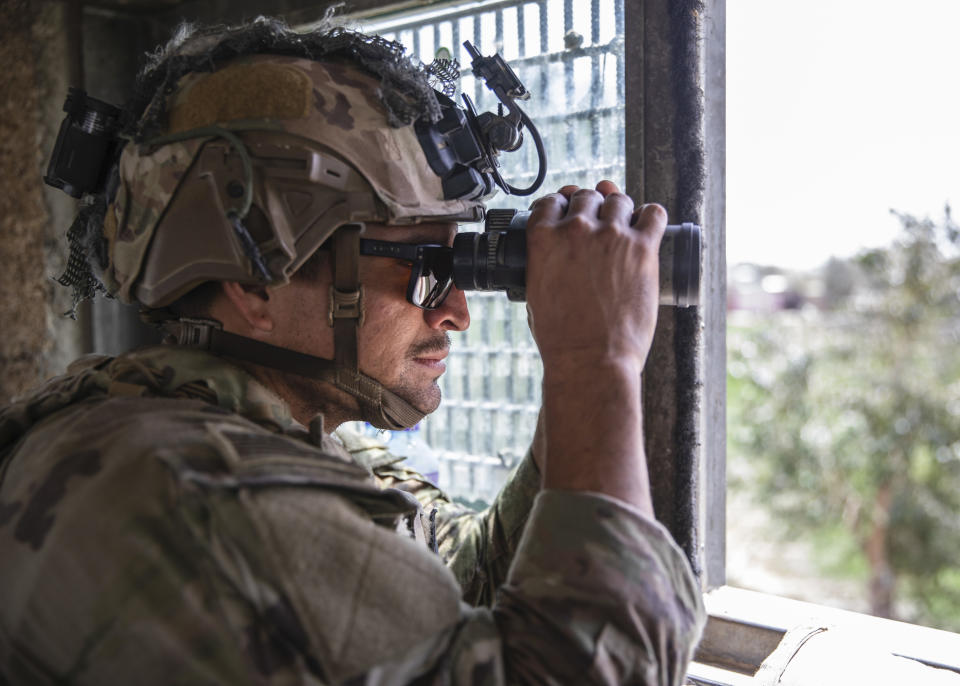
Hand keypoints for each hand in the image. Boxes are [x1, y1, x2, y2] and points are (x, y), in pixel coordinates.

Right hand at [525, 180, 666, 369]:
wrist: (590, 358)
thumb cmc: (561, 337)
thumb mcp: (535, 294)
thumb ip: (543, 265)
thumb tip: (551, 257)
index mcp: (544, 239)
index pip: (551, 202)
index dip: (561, 205)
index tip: (568, 212)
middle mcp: (576, 230)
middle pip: (586, 196)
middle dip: (591, 205)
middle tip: (596, 220)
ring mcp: (611, 235)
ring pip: (618, 200)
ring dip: (620, 208)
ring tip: (623, 224)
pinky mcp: (642, 248)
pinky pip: (654, 213)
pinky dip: (651, 215)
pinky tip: (648, 225)